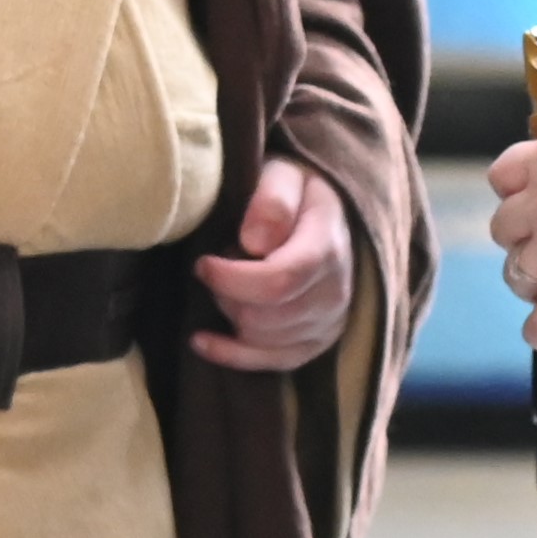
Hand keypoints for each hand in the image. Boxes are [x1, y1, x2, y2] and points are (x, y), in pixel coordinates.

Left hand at [196, 154, 355, 371]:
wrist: (324, 212)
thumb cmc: (295, 190)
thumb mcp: (285, 174)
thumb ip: (272, 200)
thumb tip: (253, 241)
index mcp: (328, 247)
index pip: (280, 281)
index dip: (233, 279)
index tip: (202, 264)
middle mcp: (335, 291)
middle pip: (266, 316)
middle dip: (228, 295)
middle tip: (215, 268)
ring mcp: (328, 321)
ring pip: (263, 339)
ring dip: (231, 315)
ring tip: (225, 285)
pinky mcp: (316, 342)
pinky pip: (272, 363)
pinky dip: (232, 355)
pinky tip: (202, 339)